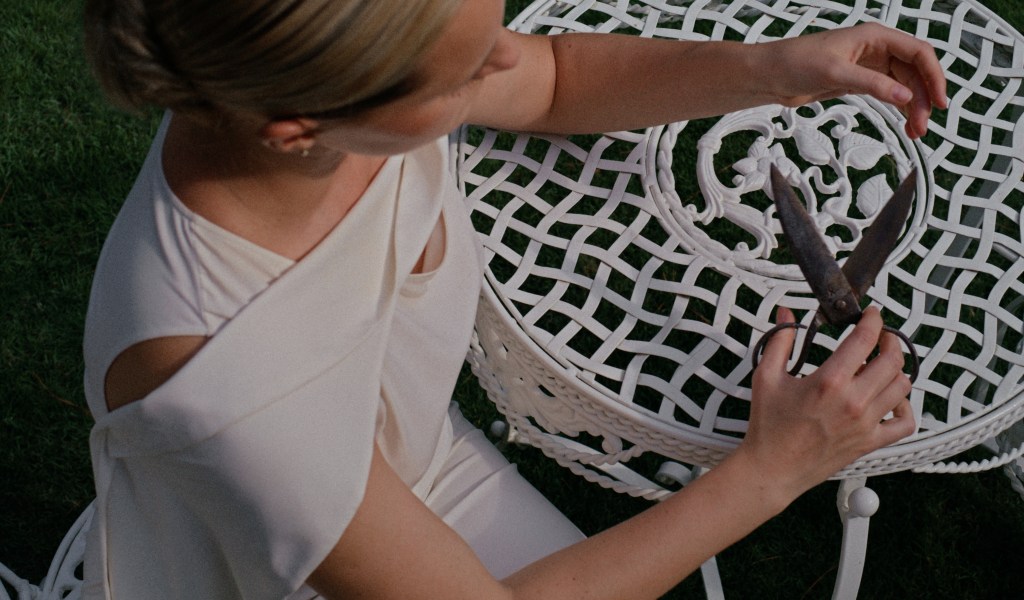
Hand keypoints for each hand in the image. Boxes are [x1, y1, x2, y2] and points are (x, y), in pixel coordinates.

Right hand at [738, 306, 914, 502]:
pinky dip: (906, 407)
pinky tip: (891, 399)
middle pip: (892, 360)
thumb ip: (780, 341)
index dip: (873, 320)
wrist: (772, 468)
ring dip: (896, 369)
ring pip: (902, 387)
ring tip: (882, 365)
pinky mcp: (870, 442)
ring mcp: (866, 424)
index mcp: (829, 381)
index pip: (864, 339)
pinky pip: (905, 423)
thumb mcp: (766, 376)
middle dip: (890, 341)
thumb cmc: (768, 426)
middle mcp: (853, 401)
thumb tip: (786, 314)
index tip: (872, 314)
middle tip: (880, 336)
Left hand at [763, 22, 947, 138]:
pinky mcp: (858, 82)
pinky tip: (905, 124)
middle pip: (914, 72)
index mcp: (874, 36)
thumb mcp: (834, 72)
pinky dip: (898, 108)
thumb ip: (871, 83)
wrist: (768, 76)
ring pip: (903, 85)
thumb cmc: (794, 63)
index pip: (918, 52)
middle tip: (923, 126)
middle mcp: (875, 49)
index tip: (939, 101)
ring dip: (913, 107)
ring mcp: (868, 66)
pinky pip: (888, 93)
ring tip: (916, 132)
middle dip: (922, 98)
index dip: (934, 76)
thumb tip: (905, 96)